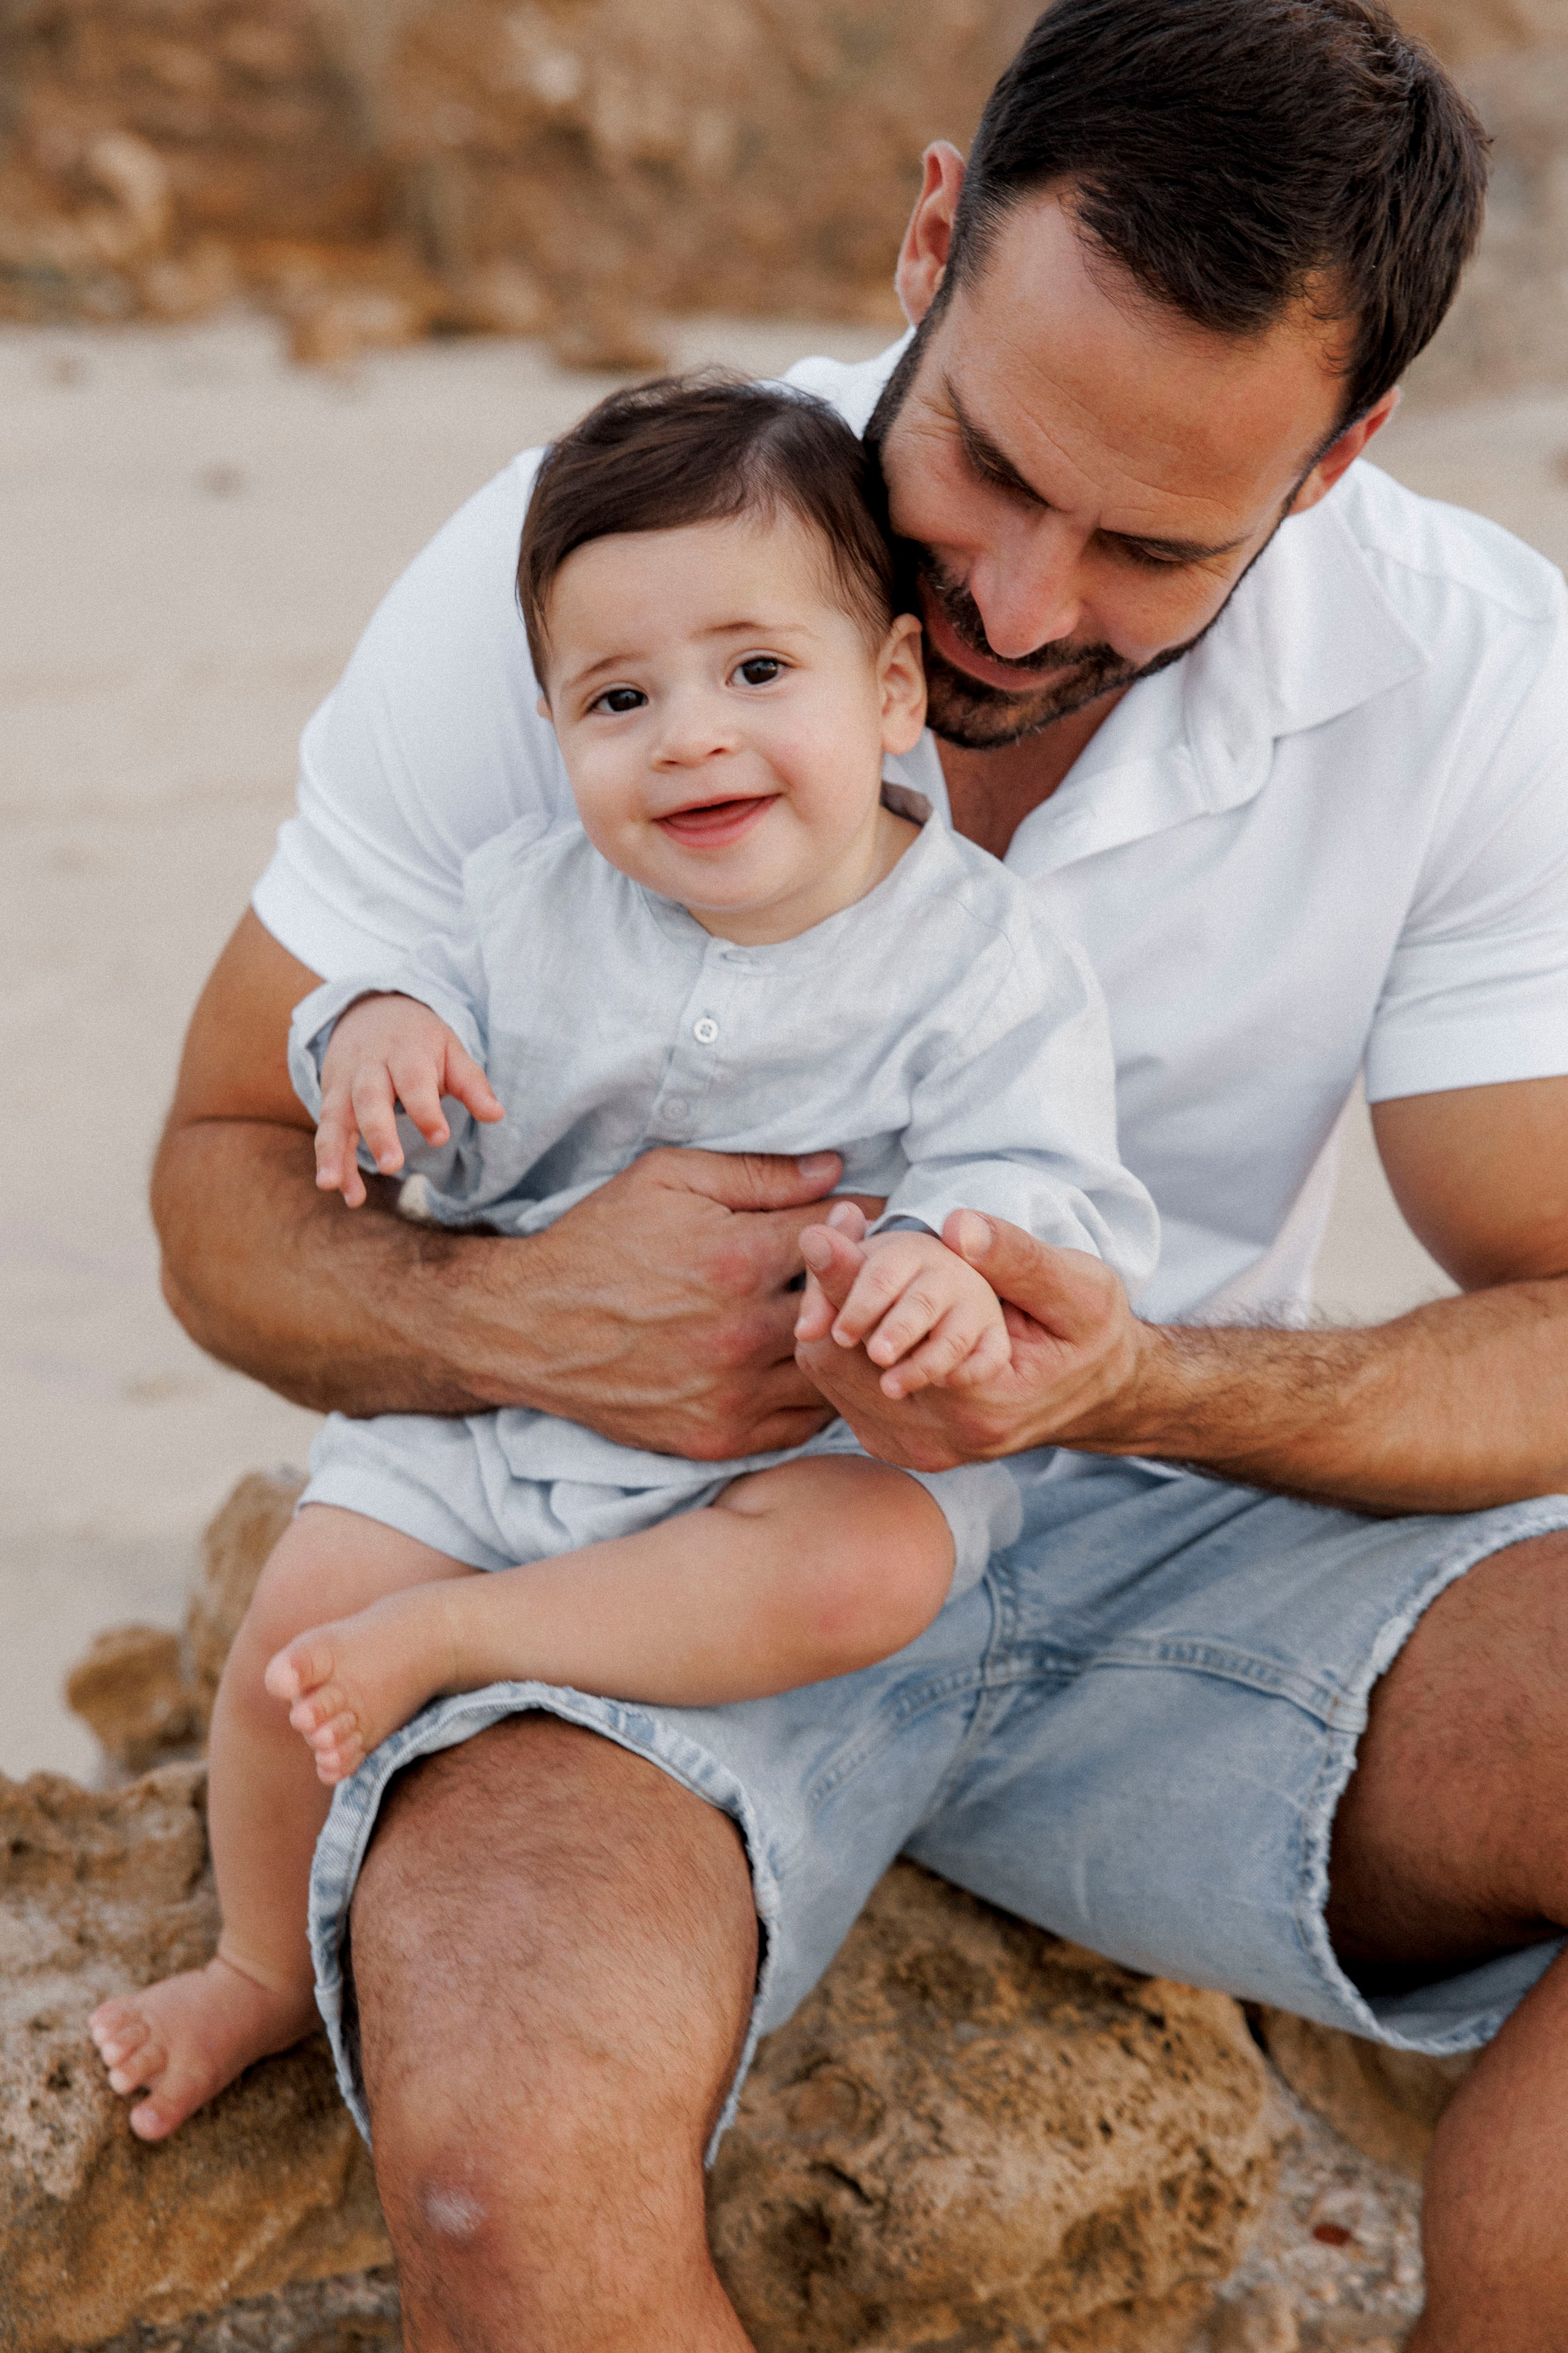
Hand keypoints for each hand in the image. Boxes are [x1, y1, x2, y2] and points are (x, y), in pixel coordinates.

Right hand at [315, 993, 502, 1206]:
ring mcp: (345, 1083)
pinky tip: (336, 1188)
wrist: (370, 1009)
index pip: (413, 1081)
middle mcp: (370, 1067)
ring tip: (332, 1185)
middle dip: (378, 1133)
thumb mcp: (450, 1050)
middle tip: (392, 1167)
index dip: (425, 1109)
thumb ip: (471, 1084)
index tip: (440, 1137)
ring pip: (336, 1117)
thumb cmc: (418, 1040)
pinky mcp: (330, 1098)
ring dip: (333, 1153)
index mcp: (406, 1052)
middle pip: (369, 1098)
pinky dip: (328, 1160)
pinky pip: (326, 1131)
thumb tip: (496, 1115)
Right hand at [507, 1152, 885, 1454]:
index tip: (867, 1220)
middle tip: (867, 1273)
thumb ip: (758, 1174)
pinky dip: (813, 1396)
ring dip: (844, 1346)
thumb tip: (835, 1169)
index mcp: (738, 1259)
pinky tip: (805, 1367)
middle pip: (850, 1309)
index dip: (863, 1222)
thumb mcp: (668, 1180)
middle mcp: (744, 1332)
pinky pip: (801, 1425)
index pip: (843, 1236)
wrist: (528, 1327)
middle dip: (865, 1286)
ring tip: (843, 1323)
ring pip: (831, 1373)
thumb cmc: (598, 1241)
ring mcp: (733, 1393)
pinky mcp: (718, 1437)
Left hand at [794, 1205, 1147, 1470]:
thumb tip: (956, 1226)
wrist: (1104, 1395)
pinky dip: (839, 1350)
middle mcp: (947, 1440)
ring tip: (834, 1266)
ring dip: (828, 1322)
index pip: (882, 1344)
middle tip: (823, 1239)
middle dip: (828, 1300)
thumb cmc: (1092, 1335)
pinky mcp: (910, 1449)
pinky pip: (846, 1397)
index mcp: (986, 1404)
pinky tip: (851, 1311)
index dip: (848, 1285)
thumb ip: (1016, 1257)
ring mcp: (925, 1452)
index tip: (822, 1234)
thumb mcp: (1077, 1286)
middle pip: (843, 1368)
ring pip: (835, 1384)